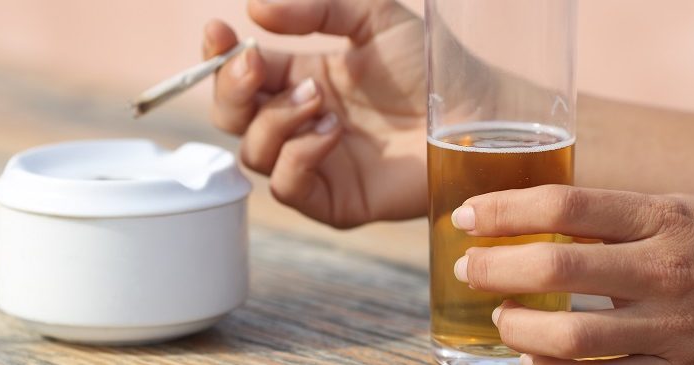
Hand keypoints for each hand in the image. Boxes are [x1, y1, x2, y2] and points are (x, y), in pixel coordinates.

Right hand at [202, 0, 426, 227]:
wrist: (474, 115)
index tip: (218, 32)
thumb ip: (316, 9)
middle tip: (254, 64)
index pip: (242, 74)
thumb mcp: (372, 18)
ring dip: (275, 119)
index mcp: (303, 80)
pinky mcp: (335, 200)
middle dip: (231, 90)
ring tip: (319, 99)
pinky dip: (298, 155)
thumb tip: (254, 7)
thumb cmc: (429, 68)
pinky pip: (287, 186)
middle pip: (232, 118)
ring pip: (254, 152)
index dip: (220, 55)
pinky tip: (331, 131)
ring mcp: (316, 164)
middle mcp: (302, 124)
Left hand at [451, 185, 693, 363]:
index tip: (467, 216)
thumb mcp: (678, 211)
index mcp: (660, 218)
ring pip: (571, 337)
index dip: (502, 210)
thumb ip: (611, 216)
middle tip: (468, 269)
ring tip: (501, 318)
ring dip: (517, 329)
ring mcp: (670, 327)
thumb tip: (530, 215)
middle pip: (555, 269)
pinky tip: (533, 356)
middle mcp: (663, 271)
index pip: (563, 206)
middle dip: (494, 270)